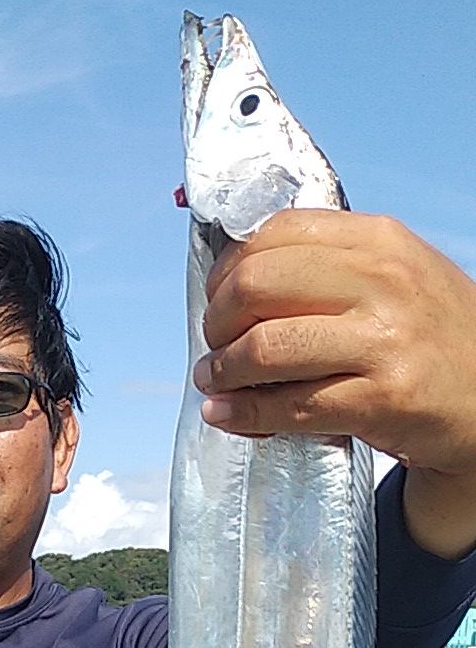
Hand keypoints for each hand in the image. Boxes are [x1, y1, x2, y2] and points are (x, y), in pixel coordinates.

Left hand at [195, 212, 475, 556]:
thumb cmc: (432, 339)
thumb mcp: (395, 276)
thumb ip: (329, 268)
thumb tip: (240, 282)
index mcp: (378, 240)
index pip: (275, 233)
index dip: (228, 270)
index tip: (218, 298)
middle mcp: (380, 281)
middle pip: (257, 285)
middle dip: (218, 321)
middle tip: (215, 345)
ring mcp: (382, 341)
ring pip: (266, 348)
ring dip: (224, 370)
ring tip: (216, 381)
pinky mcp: (381, 399)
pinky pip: (291, 405)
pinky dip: (245, 414)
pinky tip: (228, 414)